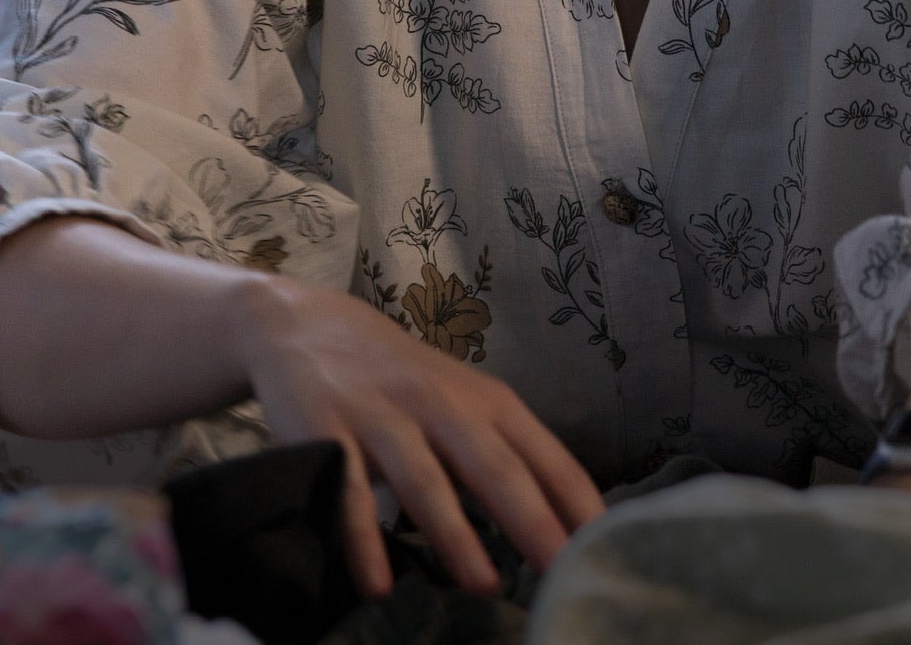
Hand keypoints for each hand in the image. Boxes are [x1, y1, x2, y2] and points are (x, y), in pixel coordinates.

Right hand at [235, 273, 605, 595]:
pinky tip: (379, 584)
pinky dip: (363, 539)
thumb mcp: (462, 404)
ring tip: (483, 585)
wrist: (305, 325)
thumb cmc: (402, 379)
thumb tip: (558, 530)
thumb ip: (501, 456)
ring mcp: (381, 416)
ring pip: (425, 479)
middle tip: (562, 571)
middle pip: (494, 466)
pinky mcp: (325, 431)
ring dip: (455, 534)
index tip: (605, 549)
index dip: (576, 503)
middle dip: (532, 520)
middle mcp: (440, 404)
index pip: (544, 456)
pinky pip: (348, 492)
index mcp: (486, 401)